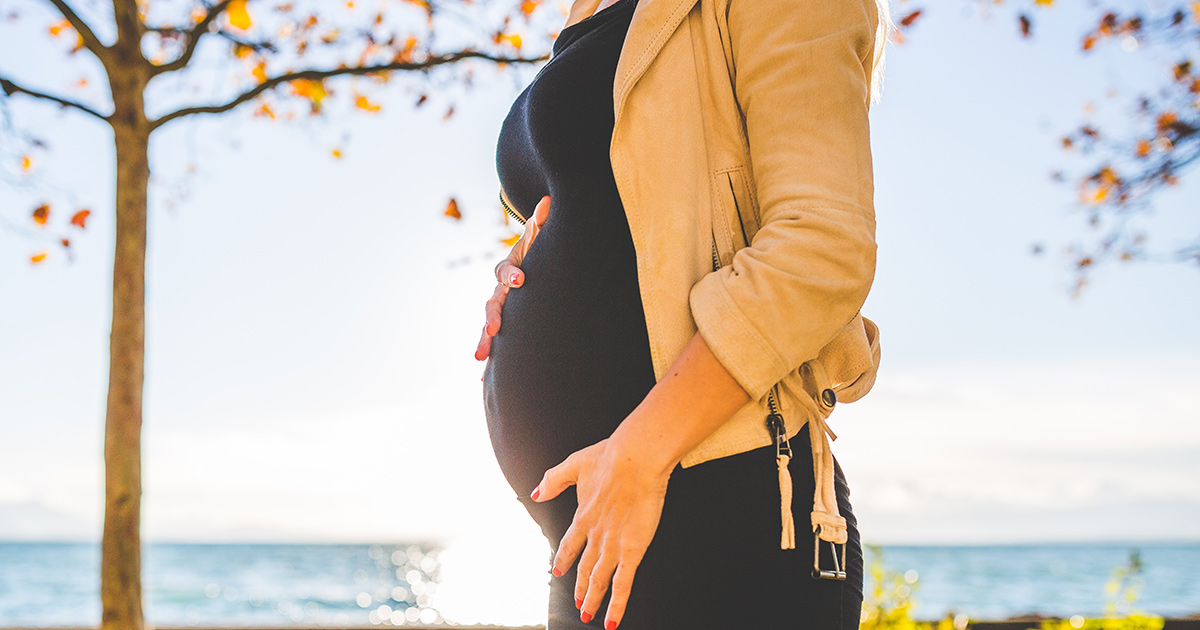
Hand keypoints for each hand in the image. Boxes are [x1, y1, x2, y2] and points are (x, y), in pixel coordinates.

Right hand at [474, 193, 550, 360]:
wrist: (531, 269)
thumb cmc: (538, 254)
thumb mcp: (540, 239)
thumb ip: (542, 224)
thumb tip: (548, 201)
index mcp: (510, 269)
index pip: (506, 270)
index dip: (512, 274)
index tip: (522, 280)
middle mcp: (500, 291)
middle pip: (492, 303)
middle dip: (491, 317)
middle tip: (493, 330)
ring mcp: (500, 310)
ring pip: (489, 326)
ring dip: (484, 341)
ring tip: (480, 359)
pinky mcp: (505, 327)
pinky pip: (496, 344)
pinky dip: (491, 360)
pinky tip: (483, 380)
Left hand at [531, 436, 672, 629]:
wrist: (634, 459)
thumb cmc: (610, 457)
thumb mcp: (574, 464)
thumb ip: (553, 480)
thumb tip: (535, 493)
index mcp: (583, 516)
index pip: (570, 544)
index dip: (564, 559)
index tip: (559, 571)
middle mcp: (595, 535)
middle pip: (584, 568)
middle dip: (579, 587)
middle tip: (577, 601)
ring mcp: (613, 545)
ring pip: (599, 581)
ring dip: (592, 599)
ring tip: (588, 614)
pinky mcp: (633, 550)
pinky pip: (623, 584)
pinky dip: (617, 605)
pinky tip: (611, 620)